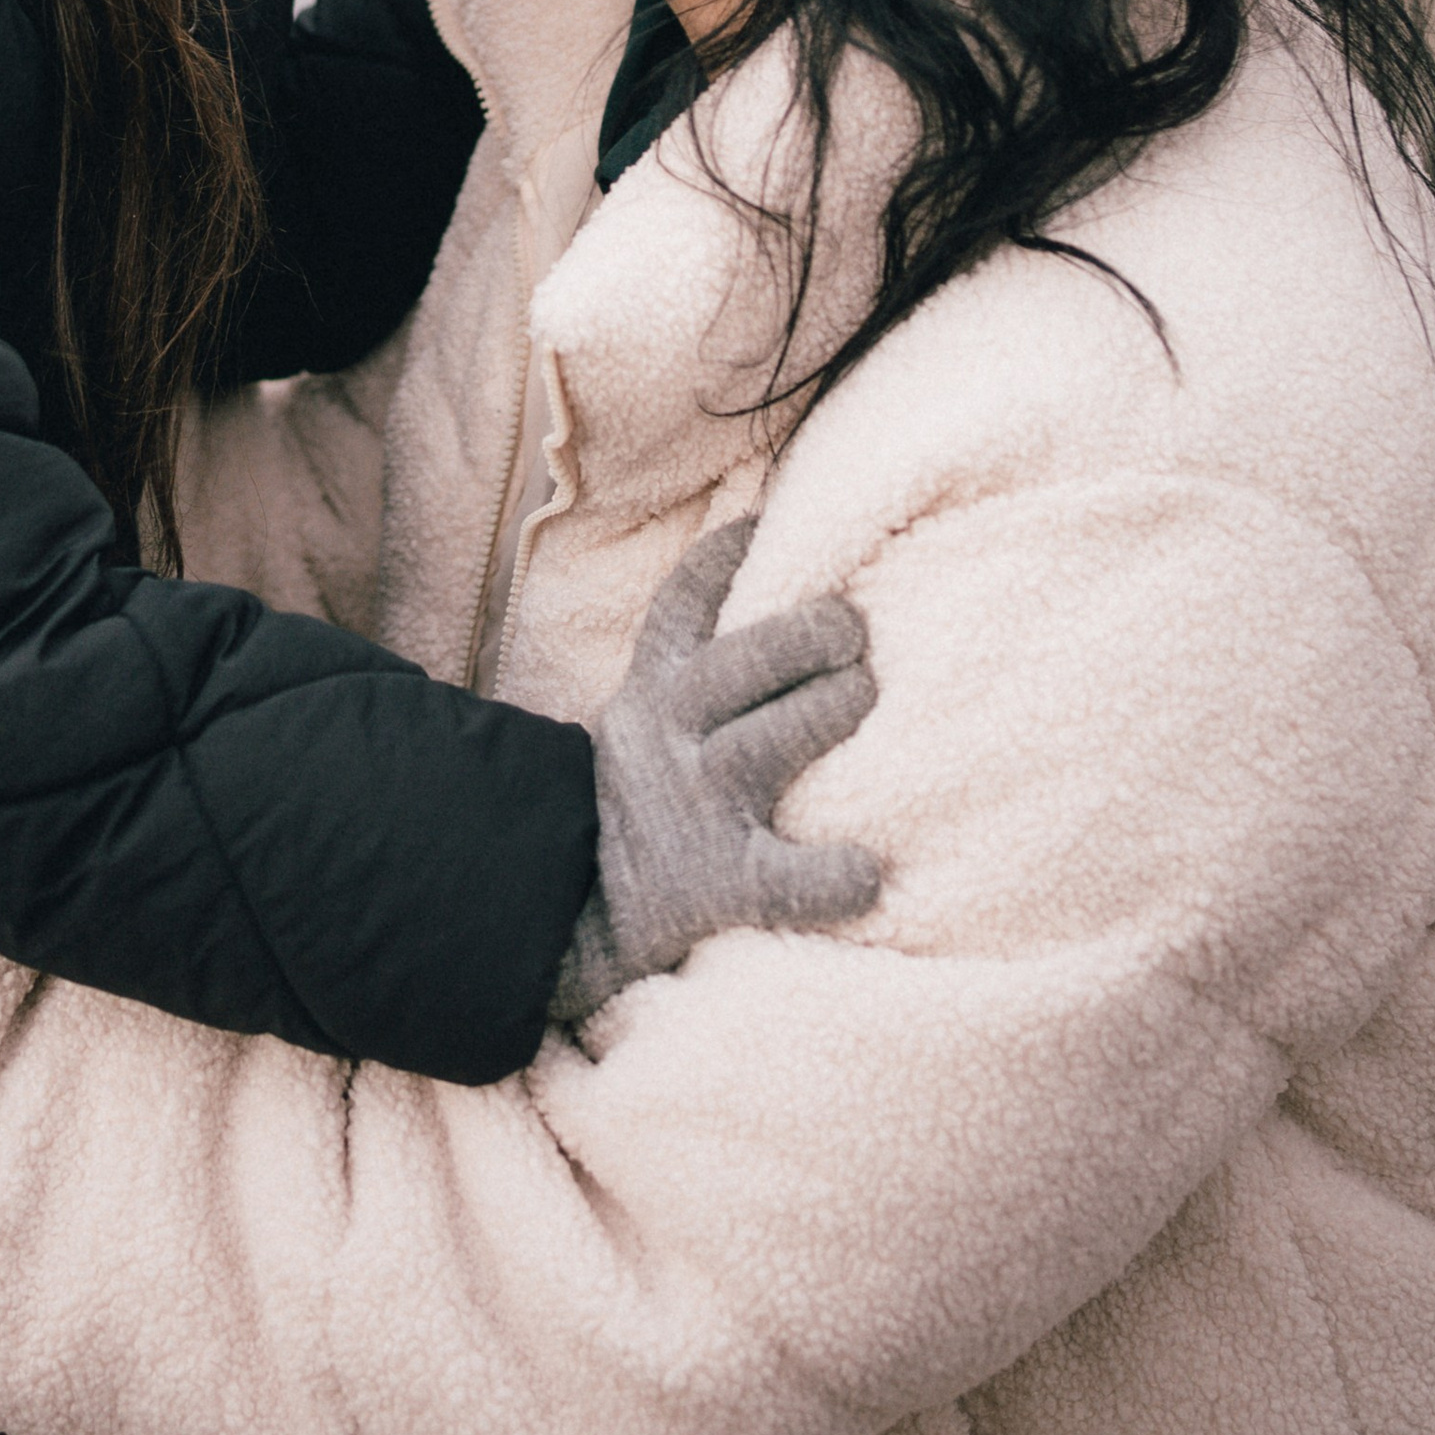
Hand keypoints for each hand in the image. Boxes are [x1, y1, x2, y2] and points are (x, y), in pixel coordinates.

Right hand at [551, 514, 879, 1028]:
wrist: (566, 917)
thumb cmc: (634, 807)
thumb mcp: (639, 722)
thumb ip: (688, 673)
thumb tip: (761, 595)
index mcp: (649, 695)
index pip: (681, 609)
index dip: (724, 558)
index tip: (769, 517)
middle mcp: (668, 739)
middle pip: (737, 666)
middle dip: (805, 634)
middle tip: (854, 629)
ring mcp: (694, 809)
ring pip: (764, 743)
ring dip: (825, 710)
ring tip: (864, 694)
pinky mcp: (717, 885)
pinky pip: (780, 879)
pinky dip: (829, 876)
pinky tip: (868, 871)